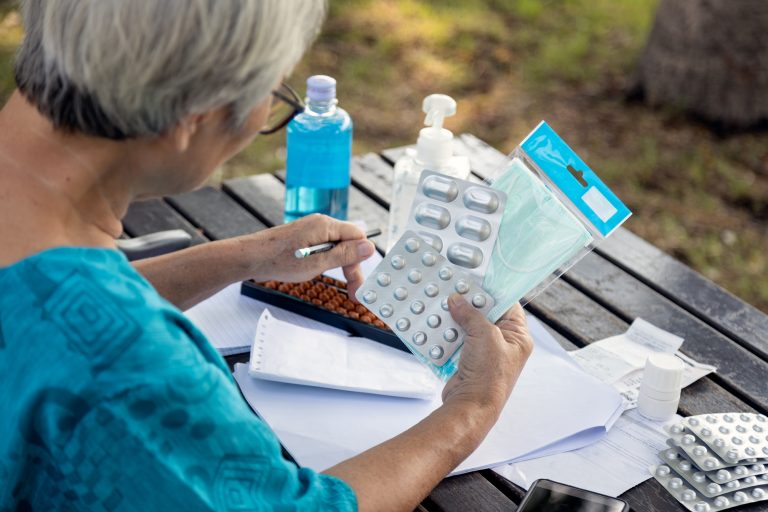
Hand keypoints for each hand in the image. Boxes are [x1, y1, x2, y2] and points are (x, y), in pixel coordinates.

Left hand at [241, 214, 375, 297]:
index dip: (362, 258)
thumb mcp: (316, 263)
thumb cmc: (279, 260)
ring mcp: (312, 231)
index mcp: (325, 226)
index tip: (360, 281)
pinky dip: (330, 262)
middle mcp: (321, 224)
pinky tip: (324, 273)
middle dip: (353, 268)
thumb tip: (368, 247)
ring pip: (338, 247)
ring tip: (344, 288)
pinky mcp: (305, 238)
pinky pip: (326, 248)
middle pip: (349, 243)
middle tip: (354, 293)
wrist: (251, 258)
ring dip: (342, 267)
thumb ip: (344, 255)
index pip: (358, 236)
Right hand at [442, 297, 533, 419]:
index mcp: (518, 336)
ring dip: (455, 319)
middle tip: (454, 292)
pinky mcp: (468, 359)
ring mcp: (484, 352)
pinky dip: (447, 333)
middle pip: (485, 314)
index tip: (475, 283)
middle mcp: (503, 344)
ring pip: (469, 326)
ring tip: (443, 307)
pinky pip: (457, 340)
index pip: (508, 305)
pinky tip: (437, 326)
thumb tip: (458, 300)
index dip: (492, 293)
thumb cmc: (489, 376)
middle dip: (469, 305)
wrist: (470, 405)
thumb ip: (471, 314)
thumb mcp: (484, 335)